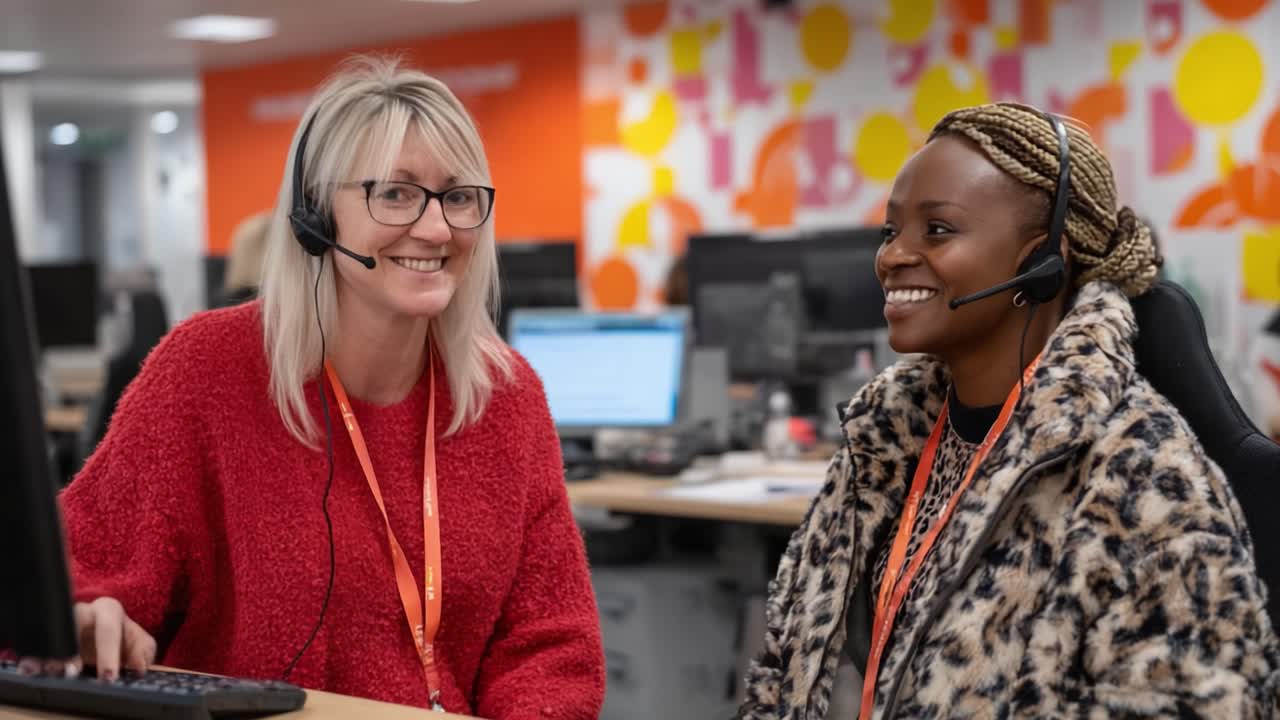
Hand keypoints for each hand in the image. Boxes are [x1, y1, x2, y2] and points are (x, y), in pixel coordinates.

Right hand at [19, 597, 155, 680]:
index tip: (108, 676)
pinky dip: (33, 657)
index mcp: (108, 610)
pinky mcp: (49, 635)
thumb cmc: (121, 637)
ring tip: (49, 672)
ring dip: (50, 654)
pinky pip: (38, 642)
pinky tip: (30, 669)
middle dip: (72, 649)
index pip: (108, 628)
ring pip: (53, 633)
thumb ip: (143, 651)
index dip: (108, 653)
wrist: (104, 634)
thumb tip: (138, 667)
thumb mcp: (138, 641)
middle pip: (74, 625)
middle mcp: (83, 612)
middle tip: (72, 673)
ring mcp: (63, 622)